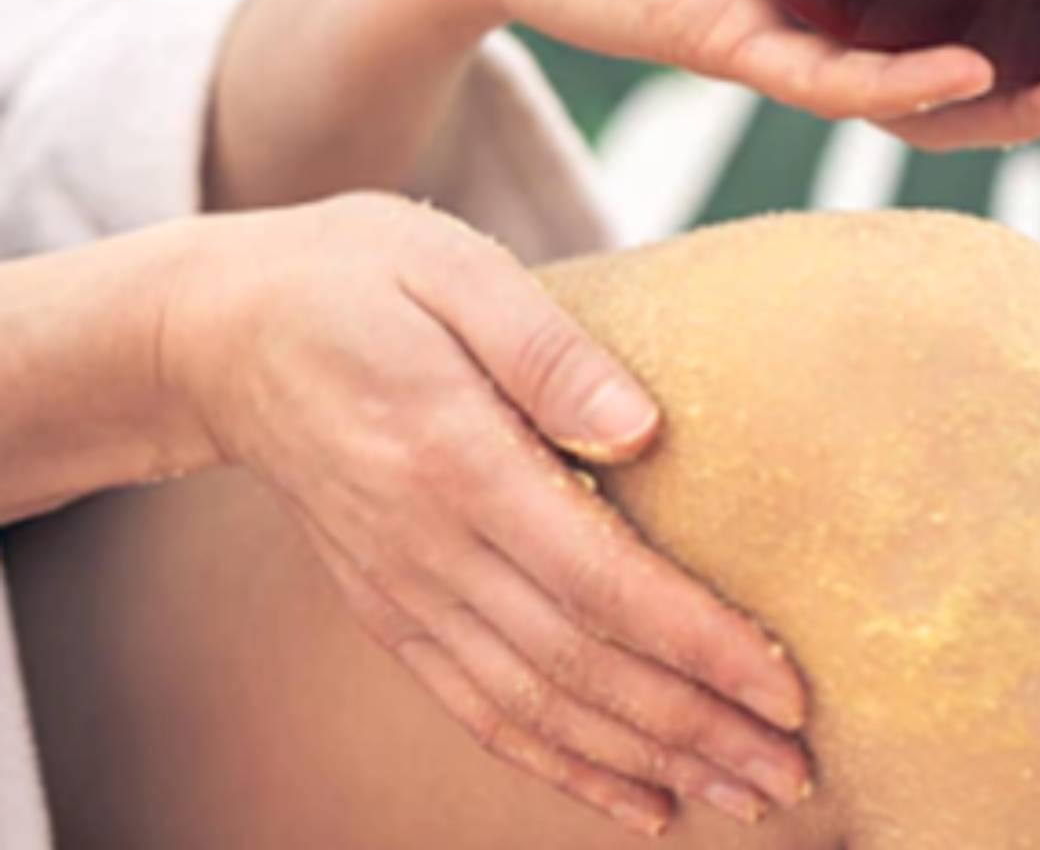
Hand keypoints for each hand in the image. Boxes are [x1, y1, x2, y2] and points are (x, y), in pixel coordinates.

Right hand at [167, 194, 808, 834]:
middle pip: (580, 664)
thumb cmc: (354, 277)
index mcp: (454, 455)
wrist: (223, 333)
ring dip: (644, 760)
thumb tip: (644, 431)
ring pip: (537, 705)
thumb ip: (546, 351)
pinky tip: (627, 792)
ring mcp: (404, 586)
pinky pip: (479, 704)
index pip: (599, 578)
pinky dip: (557, 760)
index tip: (786, 689)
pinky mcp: (391, 605)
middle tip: (792, 775)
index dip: (698, 643)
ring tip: (738, 796)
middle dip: (695, 726)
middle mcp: (429, 545)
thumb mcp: (451, 269)